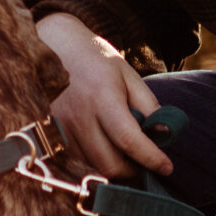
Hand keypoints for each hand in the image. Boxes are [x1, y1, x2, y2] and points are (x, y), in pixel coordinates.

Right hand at [34, 12, 168, 176]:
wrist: (52, 45)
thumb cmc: (95, 60)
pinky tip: (100, 145)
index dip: (151, 158)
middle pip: (109, 163)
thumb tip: (164, 135)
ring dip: (112, 166)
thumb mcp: (128, 75)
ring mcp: (59, 127)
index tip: (167, 167)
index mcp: (102, 97)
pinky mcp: (48, 134)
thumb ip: (148, 105)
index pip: (129, 140)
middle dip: (132, 170)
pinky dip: (93, 160)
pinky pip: (77, 160)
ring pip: (93, 166)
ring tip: (121, 150)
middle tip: (143, 162)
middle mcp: (78, 115)